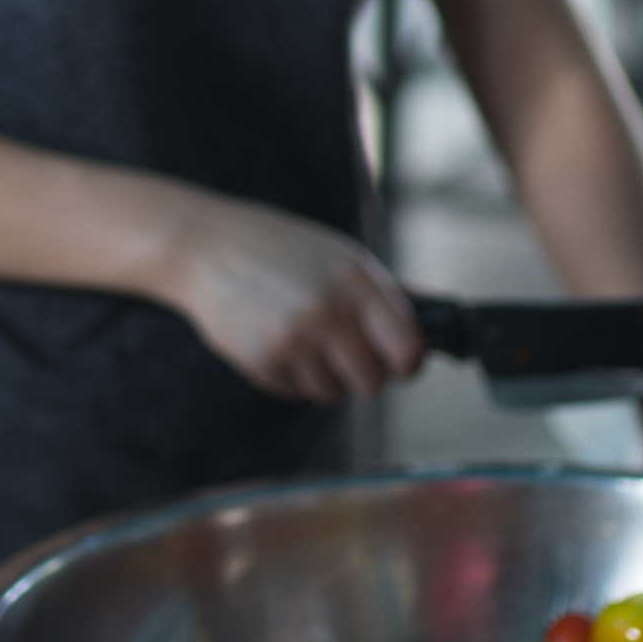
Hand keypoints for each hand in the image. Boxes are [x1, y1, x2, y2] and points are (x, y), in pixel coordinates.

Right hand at [160, 196, 424, 403]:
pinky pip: (296, 391)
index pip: (407, 350)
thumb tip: (435, 327)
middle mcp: (326, 312)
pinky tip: (274, 337)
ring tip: (303, 337)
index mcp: (355, 282)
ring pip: (332, 392)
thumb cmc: (283, 251)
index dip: (408, 363)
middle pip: (372, 382)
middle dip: (363, 372)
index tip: (401, 362)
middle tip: (346, 350)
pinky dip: (291, 373)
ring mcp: (292, 340)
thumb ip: (382, 296)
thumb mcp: (338, 257)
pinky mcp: (262, 362)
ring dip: (324, 374)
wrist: (207, 250)